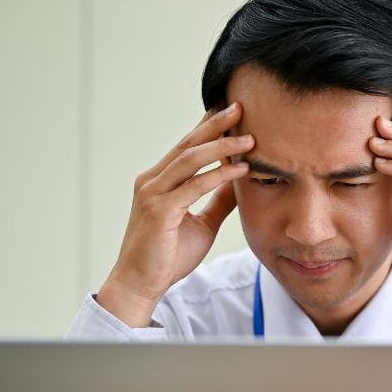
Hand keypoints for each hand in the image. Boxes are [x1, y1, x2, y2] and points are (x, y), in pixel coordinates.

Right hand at [98, 103, 253, 326]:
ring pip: (191, 159)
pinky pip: (194, 186)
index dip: (208, 127)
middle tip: (240, 107)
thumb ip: (218, 201)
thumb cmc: (168, 256)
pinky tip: (241, 169)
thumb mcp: (202, 223)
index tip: (232, 111)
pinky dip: (219, 175)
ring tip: (249, 137)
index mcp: (160, 181)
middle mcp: (152, 181)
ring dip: (221, 146)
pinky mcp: (159, 211)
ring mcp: (153, 194)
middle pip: (188, 144)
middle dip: (215, 124)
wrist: (142, 284)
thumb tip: (240, 181)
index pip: (187, 146)